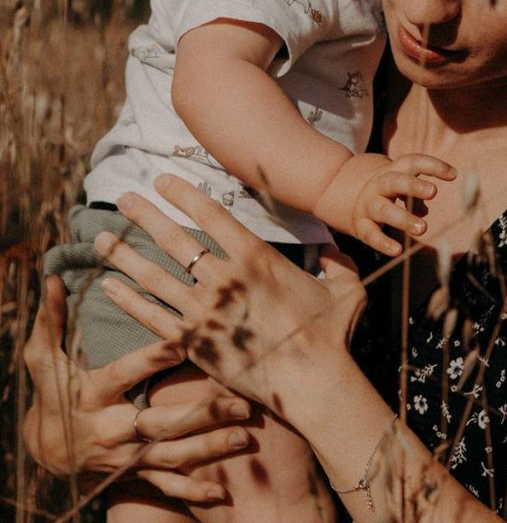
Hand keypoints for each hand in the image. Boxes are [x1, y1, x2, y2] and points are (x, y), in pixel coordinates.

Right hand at [23, 276, 251, 503]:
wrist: (48, 451)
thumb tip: (52, 278)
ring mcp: (127, 458)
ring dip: (210, 450)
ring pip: (172, 457)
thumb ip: (52, 319)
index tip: (182, 341)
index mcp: (94, 395)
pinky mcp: (136, 476)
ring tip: (244, 438)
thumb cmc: (53, 393)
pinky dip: (194, 493)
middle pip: (160, 424)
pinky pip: (167, 489)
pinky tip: (223, 494)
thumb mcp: (45, 358)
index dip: (151, 358)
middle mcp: (114, 429)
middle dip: (200, 416)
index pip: (124, 374)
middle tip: (239, 403)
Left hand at [94, 174, 365, 416]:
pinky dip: (128, 300)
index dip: (182, 194)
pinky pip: (152, 317)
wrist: (316, 384)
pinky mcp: (195, 345)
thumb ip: (337, 261)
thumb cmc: (333, 335)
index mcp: (256, 257)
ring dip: (124, 254)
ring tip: (101, 238)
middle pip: (173, 238)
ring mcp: (206, 312)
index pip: (210, 214)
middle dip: (144, 215)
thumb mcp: (345, 288)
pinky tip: (109, 287)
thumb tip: (336, 246)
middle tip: (124, 199)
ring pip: (153, 276)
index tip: (162, 181)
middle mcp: (224, 278)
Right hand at [352, 153, 455, 255]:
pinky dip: (383, 243)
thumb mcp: (398, 184)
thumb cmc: (383, 189)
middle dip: (413, 186)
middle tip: (433, 191)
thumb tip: (425, 210)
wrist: (340, 189)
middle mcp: (378, 185)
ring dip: (403, 218)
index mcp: (392, 171)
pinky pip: (371, 234)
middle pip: (394, 181)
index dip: (432, 165)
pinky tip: (397, 250)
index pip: (412, 162)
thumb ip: (414, 194)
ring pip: (384, 209)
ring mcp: (368, 204)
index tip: (453, 174)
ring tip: (423, 228)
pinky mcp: (360, 224)